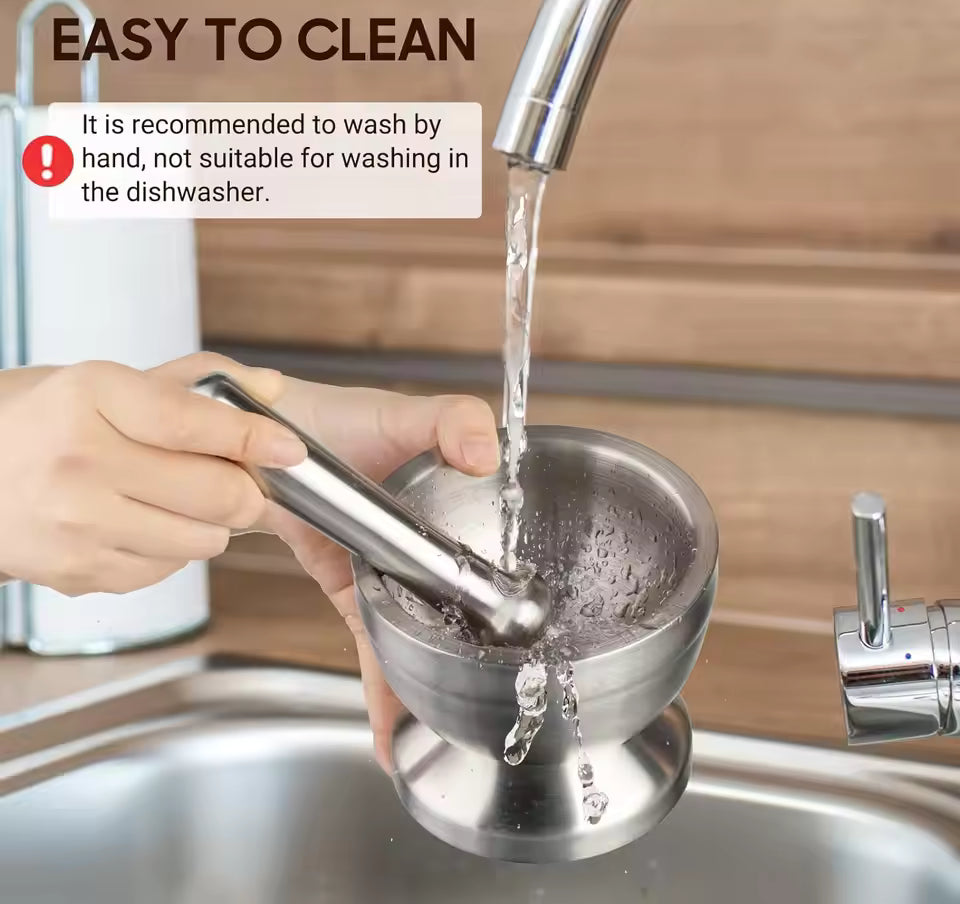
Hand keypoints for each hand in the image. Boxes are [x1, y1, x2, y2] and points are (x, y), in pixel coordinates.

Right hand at [0, 352, 305, 593]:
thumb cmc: (39, 423)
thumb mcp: (103, 382)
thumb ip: (192, 382)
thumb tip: (269, 389)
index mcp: (91, 398)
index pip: (194, 424)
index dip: (255, 438)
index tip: (288, 447)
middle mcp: (79, 461)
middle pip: (214, 493)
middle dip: (246, 490)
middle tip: (240, 481)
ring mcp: (76, 523)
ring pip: (201, 540)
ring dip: (212, 523)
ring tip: (185, 501)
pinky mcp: (76, 571)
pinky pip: (166, 570)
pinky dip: (174, 550)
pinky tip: (146, 523)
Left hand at [264, 378, 499, 771]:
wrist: (268, 440)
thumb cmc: (341, 421)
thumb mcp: (405, 413)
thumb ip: (454, 419)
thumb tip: (487, 456)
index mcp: (461, 509)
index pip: (505, 563)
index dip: (523, 610)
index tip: (541, 657)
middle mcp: (436, 549)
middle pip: (470, 616)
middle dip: (486, 668)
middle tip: (502, 722)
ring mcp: (397, 576)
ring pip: (424, 642)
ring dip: (432, 690)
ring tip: (446, 745)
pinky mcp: (355, 592)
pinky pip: (373, 646)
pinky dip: (382, 690)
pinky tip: (390, 733)